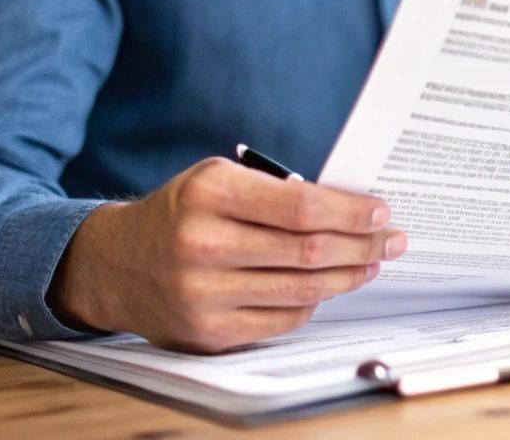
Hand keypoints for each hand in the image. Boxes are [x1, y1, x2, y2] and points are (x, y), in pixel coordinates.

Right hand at [48, 157, 404, 352]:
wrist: (116, 263)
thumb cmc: (182, 212)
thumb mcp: (218, 179)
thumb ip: (276, 189)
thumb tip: (350, 207)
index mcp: (209, 195)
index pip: (301, 207)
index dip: (351, 212)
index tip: (381, 212)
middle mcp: (203, 245)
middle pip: (309, 251)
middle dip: (363, 245)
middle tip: (393, 240)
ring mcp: (204, 294)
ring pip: (302, 290)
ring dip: (349, 276)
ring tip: (372, 262)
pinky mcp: (208, 331)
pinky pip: (282, 320)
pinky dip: (314, 302)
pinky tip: (331, 286)